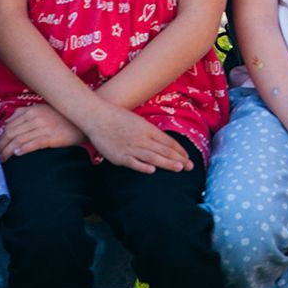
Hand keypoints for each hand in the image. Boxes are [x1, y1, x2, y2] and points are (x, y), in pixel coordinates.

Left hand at [0, 103, 85, 160]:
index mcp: (31, 110)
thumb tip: (8, 122)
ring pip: (19, 140)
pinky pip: (34, 143)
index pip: (9, 126)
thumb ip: (25, 113)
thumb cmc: (62, 116)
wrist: (85, 119)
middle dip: (0, 146)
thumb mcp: (42, 109)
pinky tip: (17, 154)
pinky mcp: (52, 137)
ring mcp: (44, 127)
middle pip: (11, 133)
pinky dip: (23, 148)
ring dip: (7, 151)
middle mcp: (35, 117)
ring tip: (2, 159)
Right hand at [80, 103, 194, 174]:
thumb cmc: (117, 118)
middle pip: (163, 150)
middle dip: (178, 159)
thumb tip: (163, 142)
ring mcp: (130, 147)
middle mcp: (142, 138)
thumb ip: (150, 132)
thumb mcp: (138, 121)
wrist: (97, 117)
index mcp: (147, 129)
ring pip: (152, 156)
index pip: (168, 141)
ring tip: (179, 168)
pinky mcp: (119, 156)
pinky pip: (133, 162)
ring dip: (167, 163)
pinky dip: (142, 167)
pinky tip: (152, 171)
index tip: (187, 157)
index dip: (179, 150)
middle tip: (190, 167)